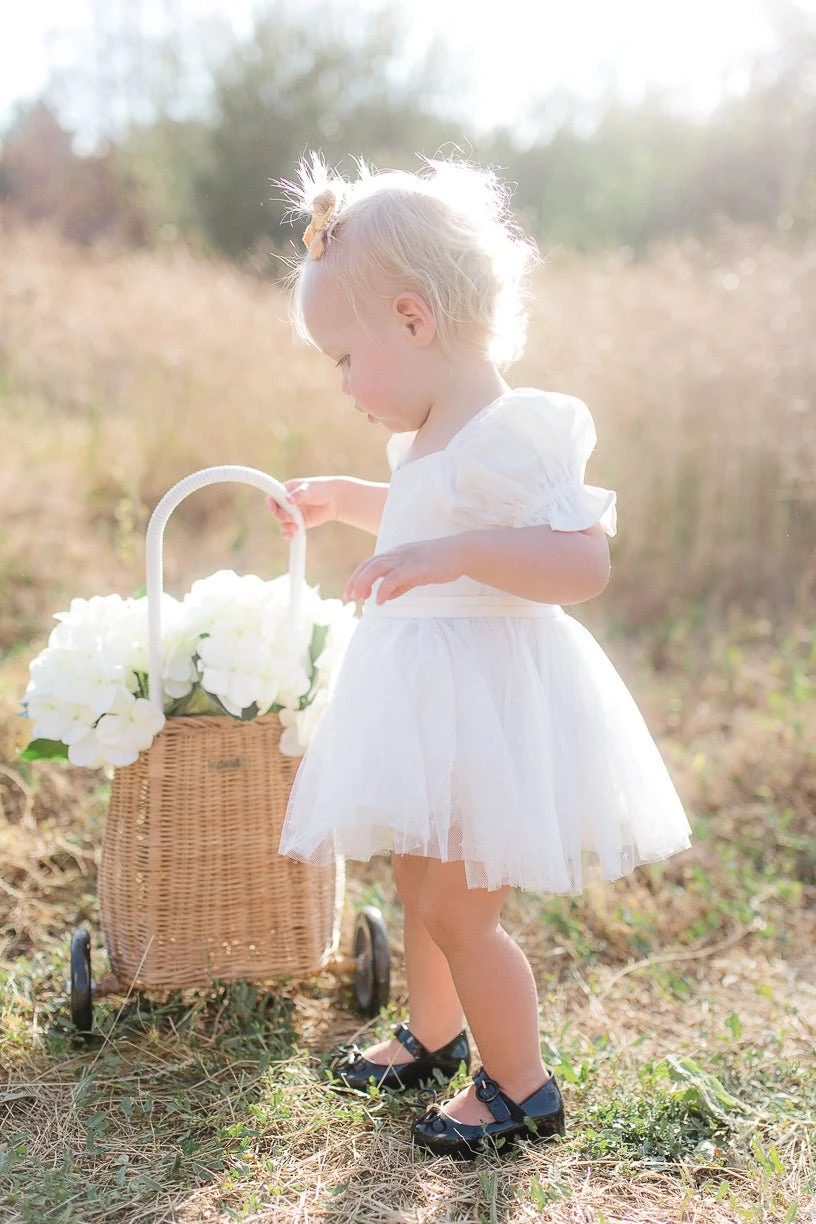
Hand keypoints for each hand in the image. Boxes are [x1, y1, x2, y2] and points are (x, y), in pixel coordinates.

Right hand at [266, 477, 339, 540]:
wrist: (335, 500)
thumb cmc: (322, 489)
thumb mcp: (310, 490)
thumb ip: (300, 494)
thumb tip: (289, 499)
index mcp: (286, 491)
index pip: (272, 497)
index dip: (270, 504)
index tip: (273, 509)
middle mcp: (287, 503)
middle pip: (276, 512)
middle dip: (281, 517)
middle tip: (290, 518)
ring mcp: (293, 513)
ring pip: (282, 523)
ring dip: (286, 527)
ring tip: (296, 528)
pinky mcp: (299, 523)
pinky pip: (289, 530)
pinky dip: (288, 534)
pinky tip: (292, 536)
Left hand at [344, 537, 466, 603]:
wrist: (461, 552)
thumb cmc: (439, 562)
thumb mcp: (415, 574)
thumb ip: (400, 585)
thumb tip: (383, 597)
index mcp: (396, 554)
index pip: (370, 563)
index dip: (357, 577)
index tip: (350, 593)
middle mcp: (398, 554)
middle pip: (370, 565)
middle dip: (356, 581)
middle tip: (348, 598)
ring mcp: (408, 559)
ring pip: (378, 567)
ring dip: (365, 583)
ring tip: (359, 599)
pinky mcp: (418, 566)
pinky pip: (396, 577)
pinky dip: (384, 588)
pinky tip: (380, 600)